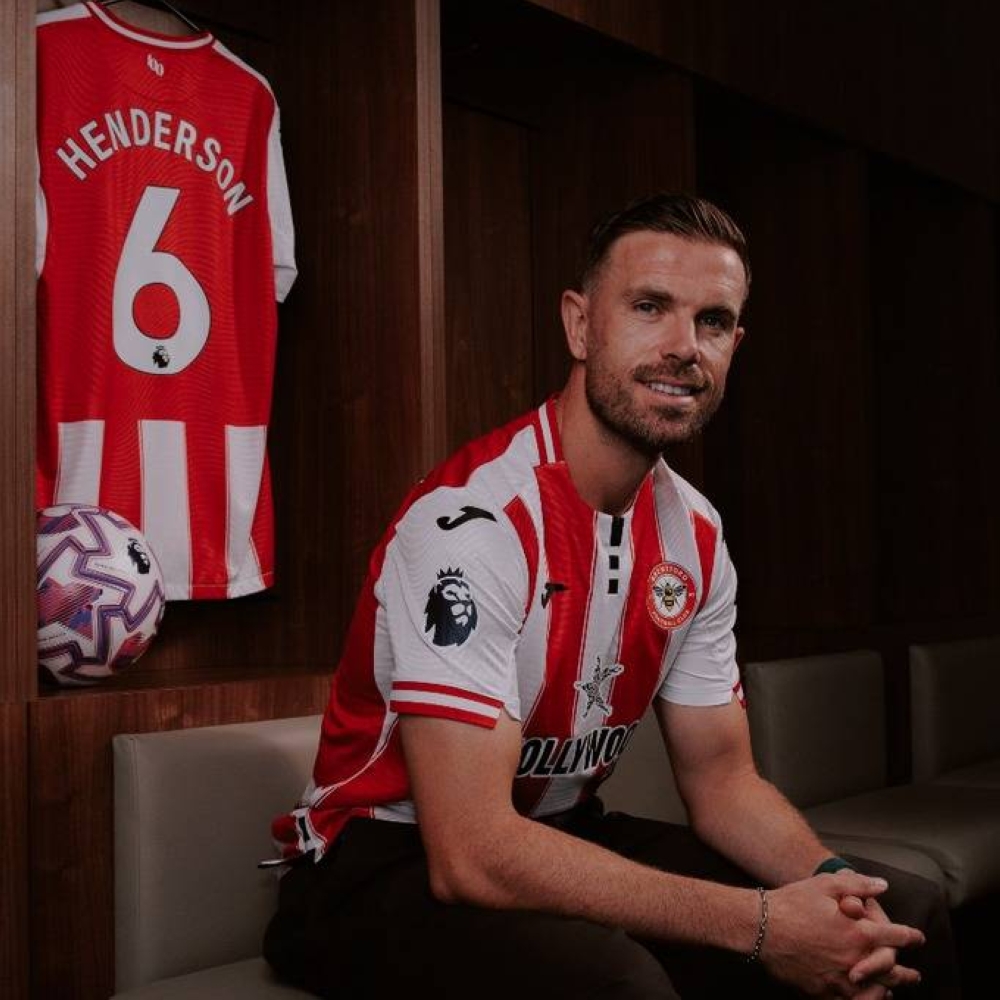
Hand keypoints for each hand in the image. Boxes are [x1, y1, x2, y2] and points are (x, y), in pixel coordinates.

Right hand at [762, 871, 923, 996]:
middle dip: (906, 973)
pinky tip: (865, 997)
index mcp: (858, 932)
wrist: (761, 928)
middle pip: (891, 971)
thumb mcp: (825, 884)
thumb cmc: (792, 903)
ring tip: (892, 990)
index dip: (910, 937)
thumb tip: (883, 886)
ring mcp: (840, 980)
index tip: (918, 938)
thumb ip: (858, 884)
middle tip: (914, 975)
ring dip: (888, 990)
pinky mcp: (823, 992)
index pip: (895, 937)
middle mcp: (855, 960)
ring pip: (875, 992)